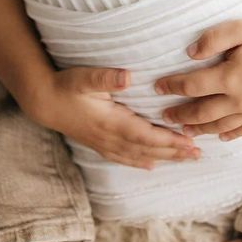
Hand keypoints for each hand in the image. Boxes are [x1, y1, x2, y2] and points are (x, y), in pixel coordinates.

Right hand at [32, 66, 200, 168]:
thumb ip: (106, 78)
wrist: (43, 101)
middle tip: (197, 154)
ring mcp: (104, 143)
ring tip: (185, 160)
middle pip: (148, 149)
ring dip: (163, 158)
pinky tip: (151, 165)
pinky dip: (140, 161)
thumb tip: (128, 77)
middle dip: (174, 152)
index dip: (169, 141)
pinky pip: (124, 157)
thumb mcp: (84, 77)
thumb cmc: (65, 86)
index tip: (190, 142)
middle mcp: (110, 137)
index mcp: (111, 122)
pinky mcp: (99, 143)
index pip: (146, 135)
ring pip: (139, 155)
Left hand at [154, 19, 241, 139]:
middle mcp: (238, 99)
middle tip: (164, 116)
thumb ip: (212, 39)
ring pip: (221, 125)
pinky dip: (230, 134)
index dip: (172, 87)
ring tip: (185, 130)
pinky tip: (221, 136)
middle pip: (202, 111)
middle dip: (180, 114)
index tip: (157, 87)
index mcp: (228, 78)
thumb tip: (190, 53)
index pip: (191, 86)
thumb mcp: (239, 28)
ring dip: (200, 128)